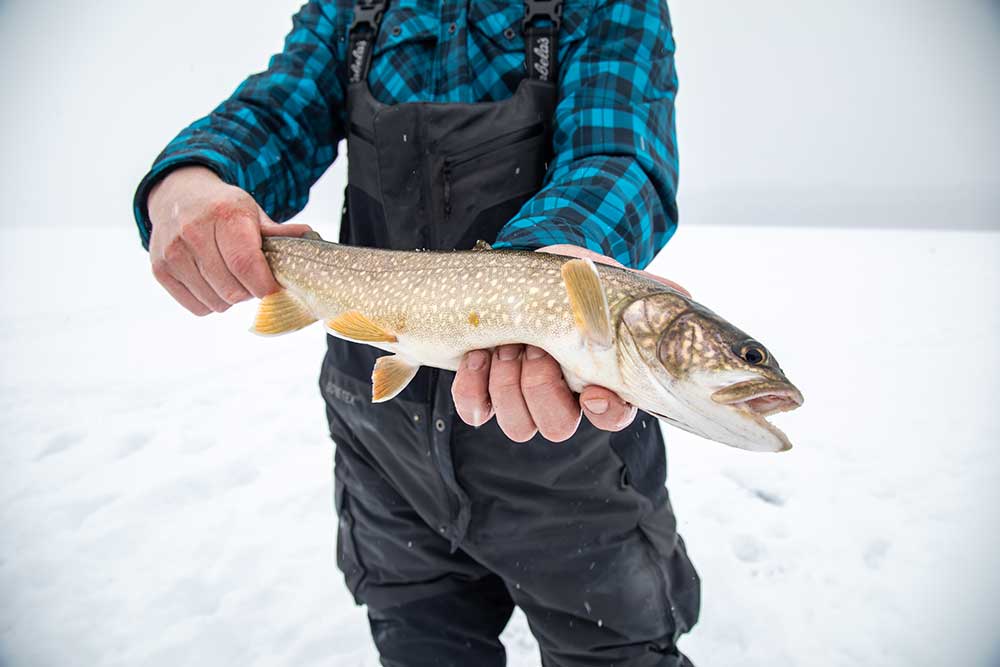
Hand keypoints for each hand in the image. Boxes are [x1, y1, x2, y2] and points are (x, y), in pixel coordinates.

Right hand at [147, 166, 313, 314]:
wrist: (178, 195)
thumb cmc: (221, 208)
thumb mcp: (252, 212)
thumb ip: (279, 233)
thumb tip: (310, 237)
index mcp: (224, 215)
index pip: (246, 264)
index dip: (264, 286)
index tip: (274, 289)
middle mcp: (193, 232)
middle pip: (232, 289)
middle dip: (250, 291)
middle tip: (252, 280)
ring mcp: (173, 252)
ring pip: (215, 302)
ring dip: (230, 298)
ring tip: (231, 278)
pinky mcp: (160, 269)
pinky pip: (196, 306)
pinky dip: (210, 302)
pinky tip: (213, 282)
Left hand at [451, 245, 689, 441]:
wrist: (510, 274)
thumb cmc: (559, 282)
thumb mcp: (596, 278)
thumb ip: (634, 289)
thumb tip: (681, 295)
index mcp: (598, 377)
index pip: (612, 415)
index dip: (604, 411)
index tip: (591, 390)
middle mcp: (562, 398)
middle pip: (557, 427)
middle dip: (540, 386)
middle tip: (533, 348)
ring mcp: (521, 402)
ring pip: (518, 427)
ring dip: (506, 384)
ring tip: (505, 344)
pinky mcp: (484, 396)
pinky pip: (476, 412)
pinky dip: (473, 385)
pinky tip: (477, 355)